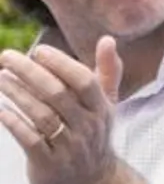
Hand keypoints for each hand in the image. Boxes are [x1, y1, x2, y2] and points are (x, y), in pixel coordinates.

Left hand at [0, 38, 124, 183]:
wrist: (91, 179)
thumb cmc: (93, 133)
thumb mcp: (106, 103)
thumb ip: (107, 70)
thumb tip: (107, 39)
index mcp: (101, 108)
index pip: (83, 81)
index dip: (61, 64)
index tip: (38, 50)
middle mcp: (87, 126)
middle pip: (58, 94)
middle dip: (30, 73)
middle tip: (7, 57)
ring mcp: (68, 146)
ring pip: (41, 115)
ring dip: (17, 94)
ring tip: (0, 78)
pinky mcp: (49, 163)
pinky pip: (30, 140)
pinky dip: (14, 123)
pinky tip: (1, 110)